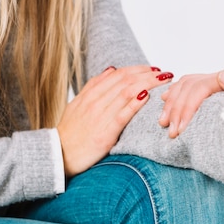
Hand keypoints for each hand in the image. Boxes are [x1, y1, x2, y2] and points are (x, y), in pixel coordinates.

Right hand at [57, 65, 173, 176]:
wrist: (57, 155)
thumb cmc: (70, 132)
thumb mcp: (78, 104)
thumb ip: (94, 86)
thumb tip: (112, 69)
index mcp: (90, 94)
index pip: (119, 74)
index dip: (138, 69)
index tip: (153, 68)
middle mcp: (96, 101)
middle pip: (126, 80)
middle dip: (148, 74)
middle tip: (165, 73)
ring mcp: (100, 116)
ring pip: (127, 93)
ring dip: (148, 84)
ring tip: (164, 82)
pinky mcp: (104, 133)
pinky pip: (122, 115)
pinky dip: (135, 104)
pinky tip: (147, 97)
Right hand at [160, 66, 223, 137]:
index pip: (200, 86)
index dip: (187, 107)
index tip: (180, 128)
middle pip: (189, 86)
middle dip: (176, 108)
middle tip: (170, 130)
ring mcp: (217, 81)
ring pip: (184, 84)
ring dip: (171, 103)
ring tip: (163, 121)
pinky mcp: (212, 88)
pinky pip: (186, 86)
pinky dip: (174, 94)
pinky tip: (165, 100)